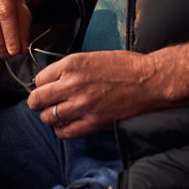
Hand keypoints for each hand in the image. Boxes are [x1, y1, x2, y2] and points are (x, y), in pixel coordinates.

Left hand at [27, 50, 160, 137]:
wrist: (150, 80)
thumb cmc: (126, 66)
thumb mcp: (92, 56)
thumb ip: (71, 69)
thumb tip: (55, 80)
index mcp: (72, 64)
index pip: (39, 79)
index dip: (41, 85)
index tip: (45, 89)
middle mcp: (72, 84)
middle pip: (38, 99)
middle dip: (37, 102)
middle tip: (41, 104)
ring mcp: (82, 105)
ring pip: (48, 117)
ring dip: (49, 117)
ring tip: (56, 115)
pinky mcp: (93, 122)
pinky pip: (66, 132)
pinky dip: (62, 131)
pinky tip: (66, 126)